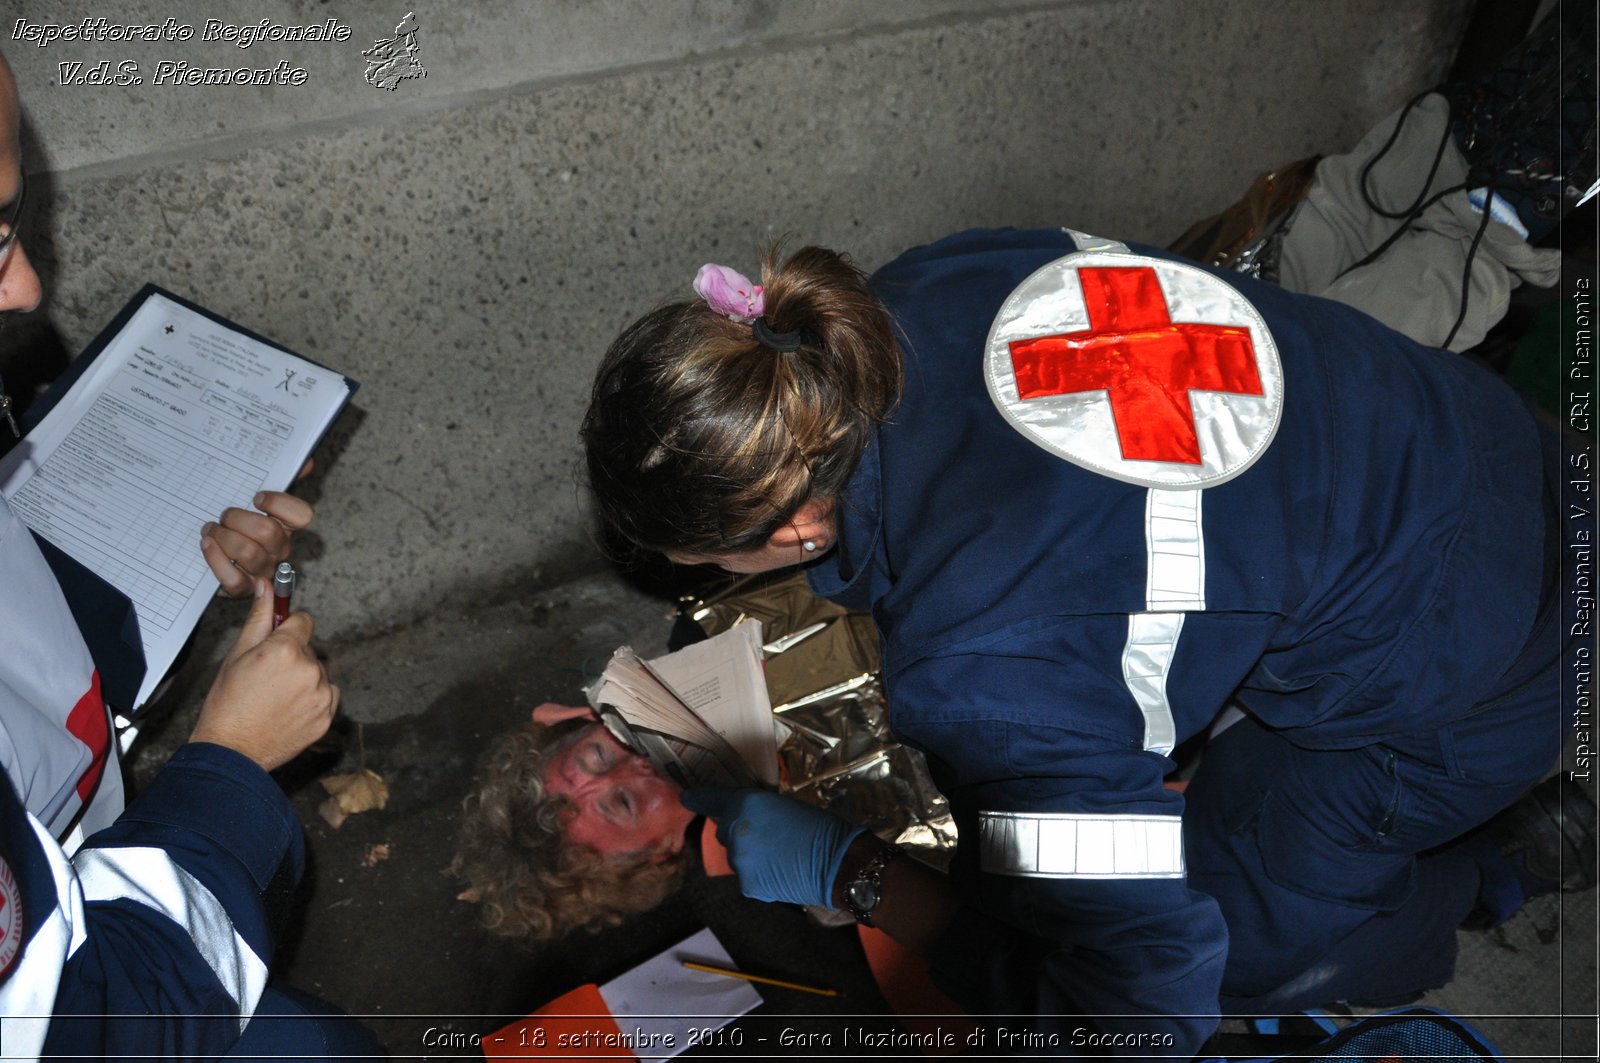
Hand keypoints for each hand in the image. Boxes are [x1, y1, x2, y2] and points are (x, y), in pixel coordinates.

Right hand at [189, 576, 338, 770]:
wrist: (232, 751)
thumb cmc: (228, 703)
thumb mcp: (238, 655)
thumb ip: (259, 618)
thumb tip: (267, 586)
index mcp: (286, 649)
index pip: (303, 620)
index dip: (287, 628)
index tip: (277, 639)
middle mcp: (309, 669)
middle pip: (308, 648)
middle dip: (292, 656)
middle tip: (266, 678)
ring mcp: (321, 694)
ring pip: (317, 672)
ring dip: (303, 678)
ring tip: (275, 697)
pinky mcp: (327, 715)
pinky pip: (326, 694)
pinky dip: (312, 698)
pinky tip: (288, 709)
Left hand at [200, 460, 314, 597]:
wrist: (219, 561)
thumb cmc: (241, 528)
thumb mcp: (258, 505)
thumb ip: (282, 481)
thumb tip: (307, 461)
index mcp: (287, 527)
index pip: (302, 516)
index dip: (280, 504)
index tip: (257, 497)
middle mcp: (280, 550)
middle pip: (268, 532)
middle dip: (238, 519)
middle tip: (224, 515)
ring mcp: (262, 571)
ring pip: (248, 552)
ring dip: (223, 536)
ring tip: (210, 529)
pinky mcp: (242, 588)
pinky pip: (233, 577)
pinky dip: (216, 559)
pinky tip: (206, 544)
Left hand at [681, 788, 861, 907]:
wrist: (836, 861)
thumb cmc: (818, 826)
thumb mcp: (783, 805)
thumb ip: (755, 810)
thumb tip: (742, 817)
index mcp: (745, 804)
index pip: (711, 801)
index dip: (697, 798)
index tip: (687, 797)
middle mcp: (735, 831)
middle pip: (725, 831)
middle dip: (739, 832)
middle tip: (768, 835)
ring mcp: (739, 861)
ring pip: (736, 856)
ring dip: (750, 855)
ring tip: (779, 856)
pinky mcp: (747, 884)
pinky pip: (747, 876)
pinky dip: (759, 874)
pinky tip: (780, 871)